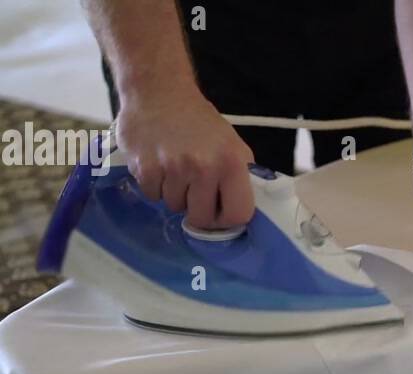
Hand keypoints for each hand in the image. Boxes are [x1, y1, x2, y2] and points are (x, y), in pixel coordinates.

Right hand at [115, 88, 255, 228]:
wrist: (159, 91)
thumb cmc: (199, 121)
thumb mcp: (232, 144)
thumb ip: (240, 177)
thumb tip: (244, 210)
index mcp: (232, 163)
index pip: (237, 215)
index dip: (228, 220)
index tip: (219, 213)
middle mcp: (204, 167)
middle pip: (202, 218)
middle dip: (198, 210)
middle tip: (194, 191)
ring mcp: (174, 169)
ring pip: (175, 207)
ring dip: (175, 195)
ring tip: (175, 169)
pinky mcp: (146, 169)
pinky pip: (153, 196)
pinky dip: (155, 186)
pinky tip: (159, 164)